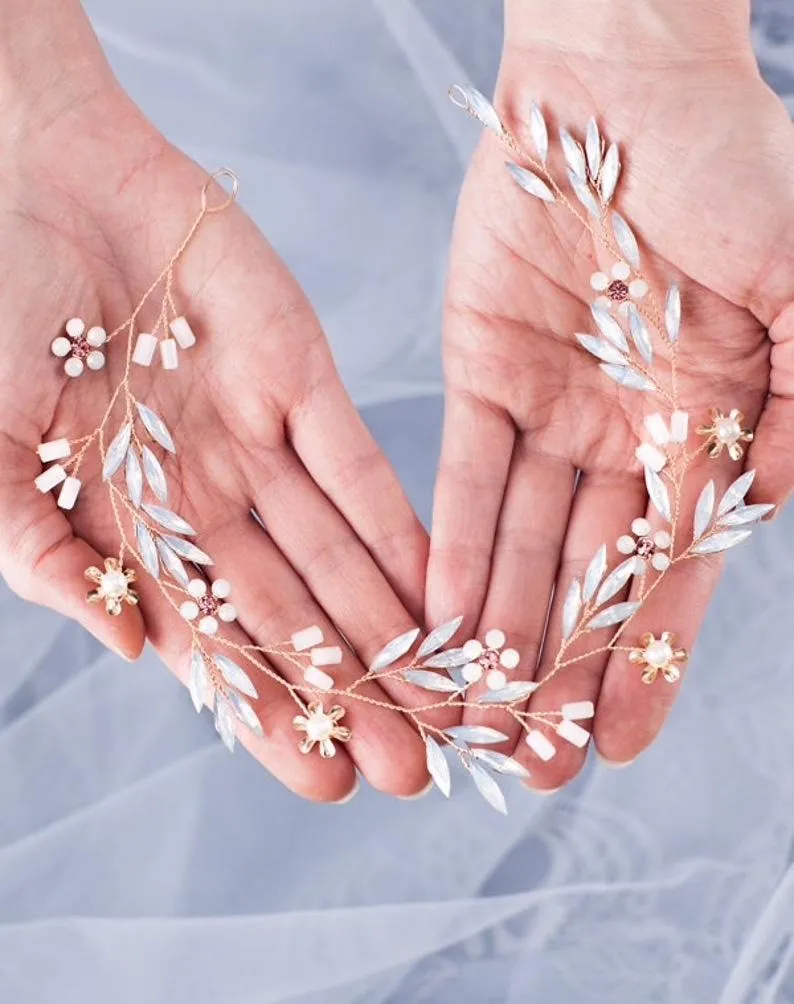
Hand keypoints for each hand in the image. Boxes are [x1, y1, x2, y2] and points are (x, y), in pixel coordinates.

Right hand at [0, 1, 434, 800]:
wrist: (35, 180)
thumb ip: (44, 551)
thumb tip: (132, 648)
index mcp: (135, 526)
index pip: (215, 642)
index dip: (271, 713)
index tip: (327, 782)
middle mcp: (209, 498)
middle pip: (295, 615)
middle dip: (354, 695)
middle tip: (416, 771)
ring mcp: (259, 440)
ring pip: (340, 556)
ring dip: (393, 631)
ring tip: (447, 704)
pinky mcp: (302, 377)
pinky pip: (358, 468)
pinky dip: (399, 529)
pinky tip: (442, 593)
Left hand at [428, 0, 793, 788]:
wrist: (623, 90)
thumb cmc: (733, 172)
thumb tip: (768, 502)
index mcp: (709, 427)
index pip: (671, 570)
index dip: (644, 659)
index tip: (615, 743)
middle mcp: (626, 436)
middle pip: (586, 575)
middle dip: (559, 669)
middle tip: (528, 762)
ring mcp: (551, 411)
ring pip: (521, 542)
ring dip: (499, 628)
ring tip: (473, 715)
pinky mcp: (482, 376)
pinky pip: (466, 475)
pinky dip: (453, 544)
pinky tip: (437, 616)